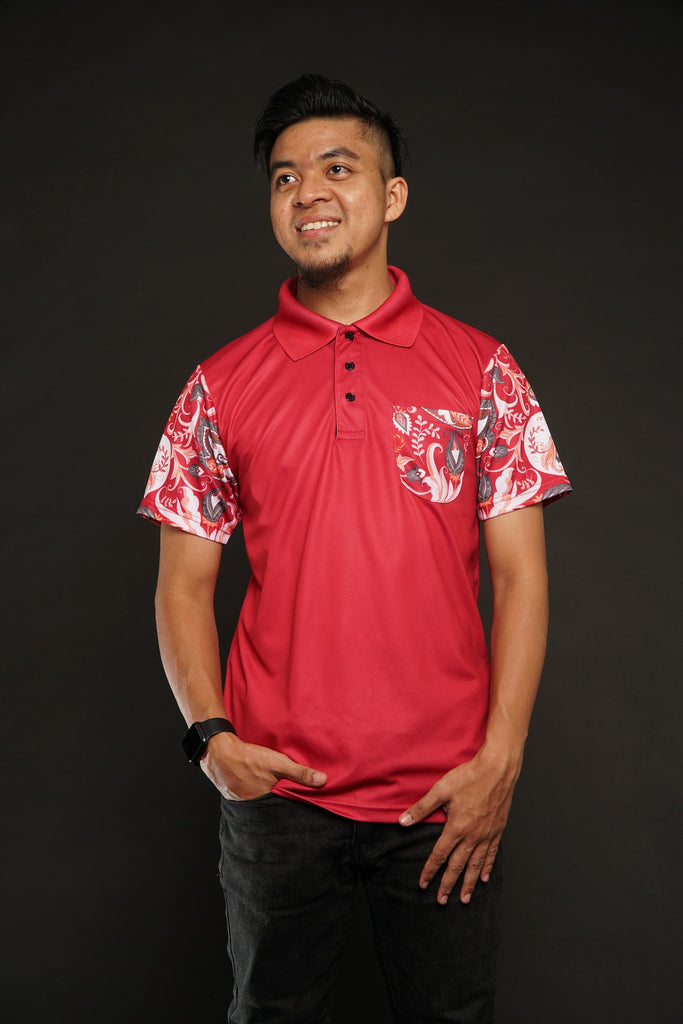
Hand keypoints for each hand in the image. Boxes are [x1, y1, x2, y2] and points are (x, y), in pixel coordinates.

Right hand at [201, 731, 326, 800]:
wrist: (218, 753)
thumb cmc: (248, 758)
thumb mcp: (278, 763)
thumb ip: (300, 773)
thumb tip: (323, 781)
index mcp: (268, 802)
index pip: (286, 810)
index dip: (295, 808)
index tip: (306, 809)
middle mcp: (255, 807)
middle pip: (273, 810)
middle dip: (282, 806)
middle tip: (290, 802)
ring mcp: (243, 804)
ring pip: (261, 805)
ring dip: (268, 801)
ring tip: (274, 795)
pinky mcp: (235, 798)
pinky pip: (249, 801)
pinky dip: (255, 796)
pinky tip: (258, 788)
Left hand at [398, 744, 520, 904]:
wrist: (498, 769)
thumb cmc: (470, 776)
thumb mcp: (441, 789)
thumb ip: (422, 808)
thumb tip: (403, 821)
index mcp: (456, 827)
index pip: (439, 855)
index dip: (430, 871)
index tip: (423, 885)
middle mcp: (472, 836)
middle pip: (458, 866)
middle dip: (448, 884)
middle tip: (442, 901)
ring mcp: (487, 834)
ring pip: (476, 865)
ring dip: (469, 883)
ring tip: (465, 899)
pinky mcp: (497, 830)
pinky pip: (492, 854)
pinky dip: (487, 867)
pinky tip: (484, 877)